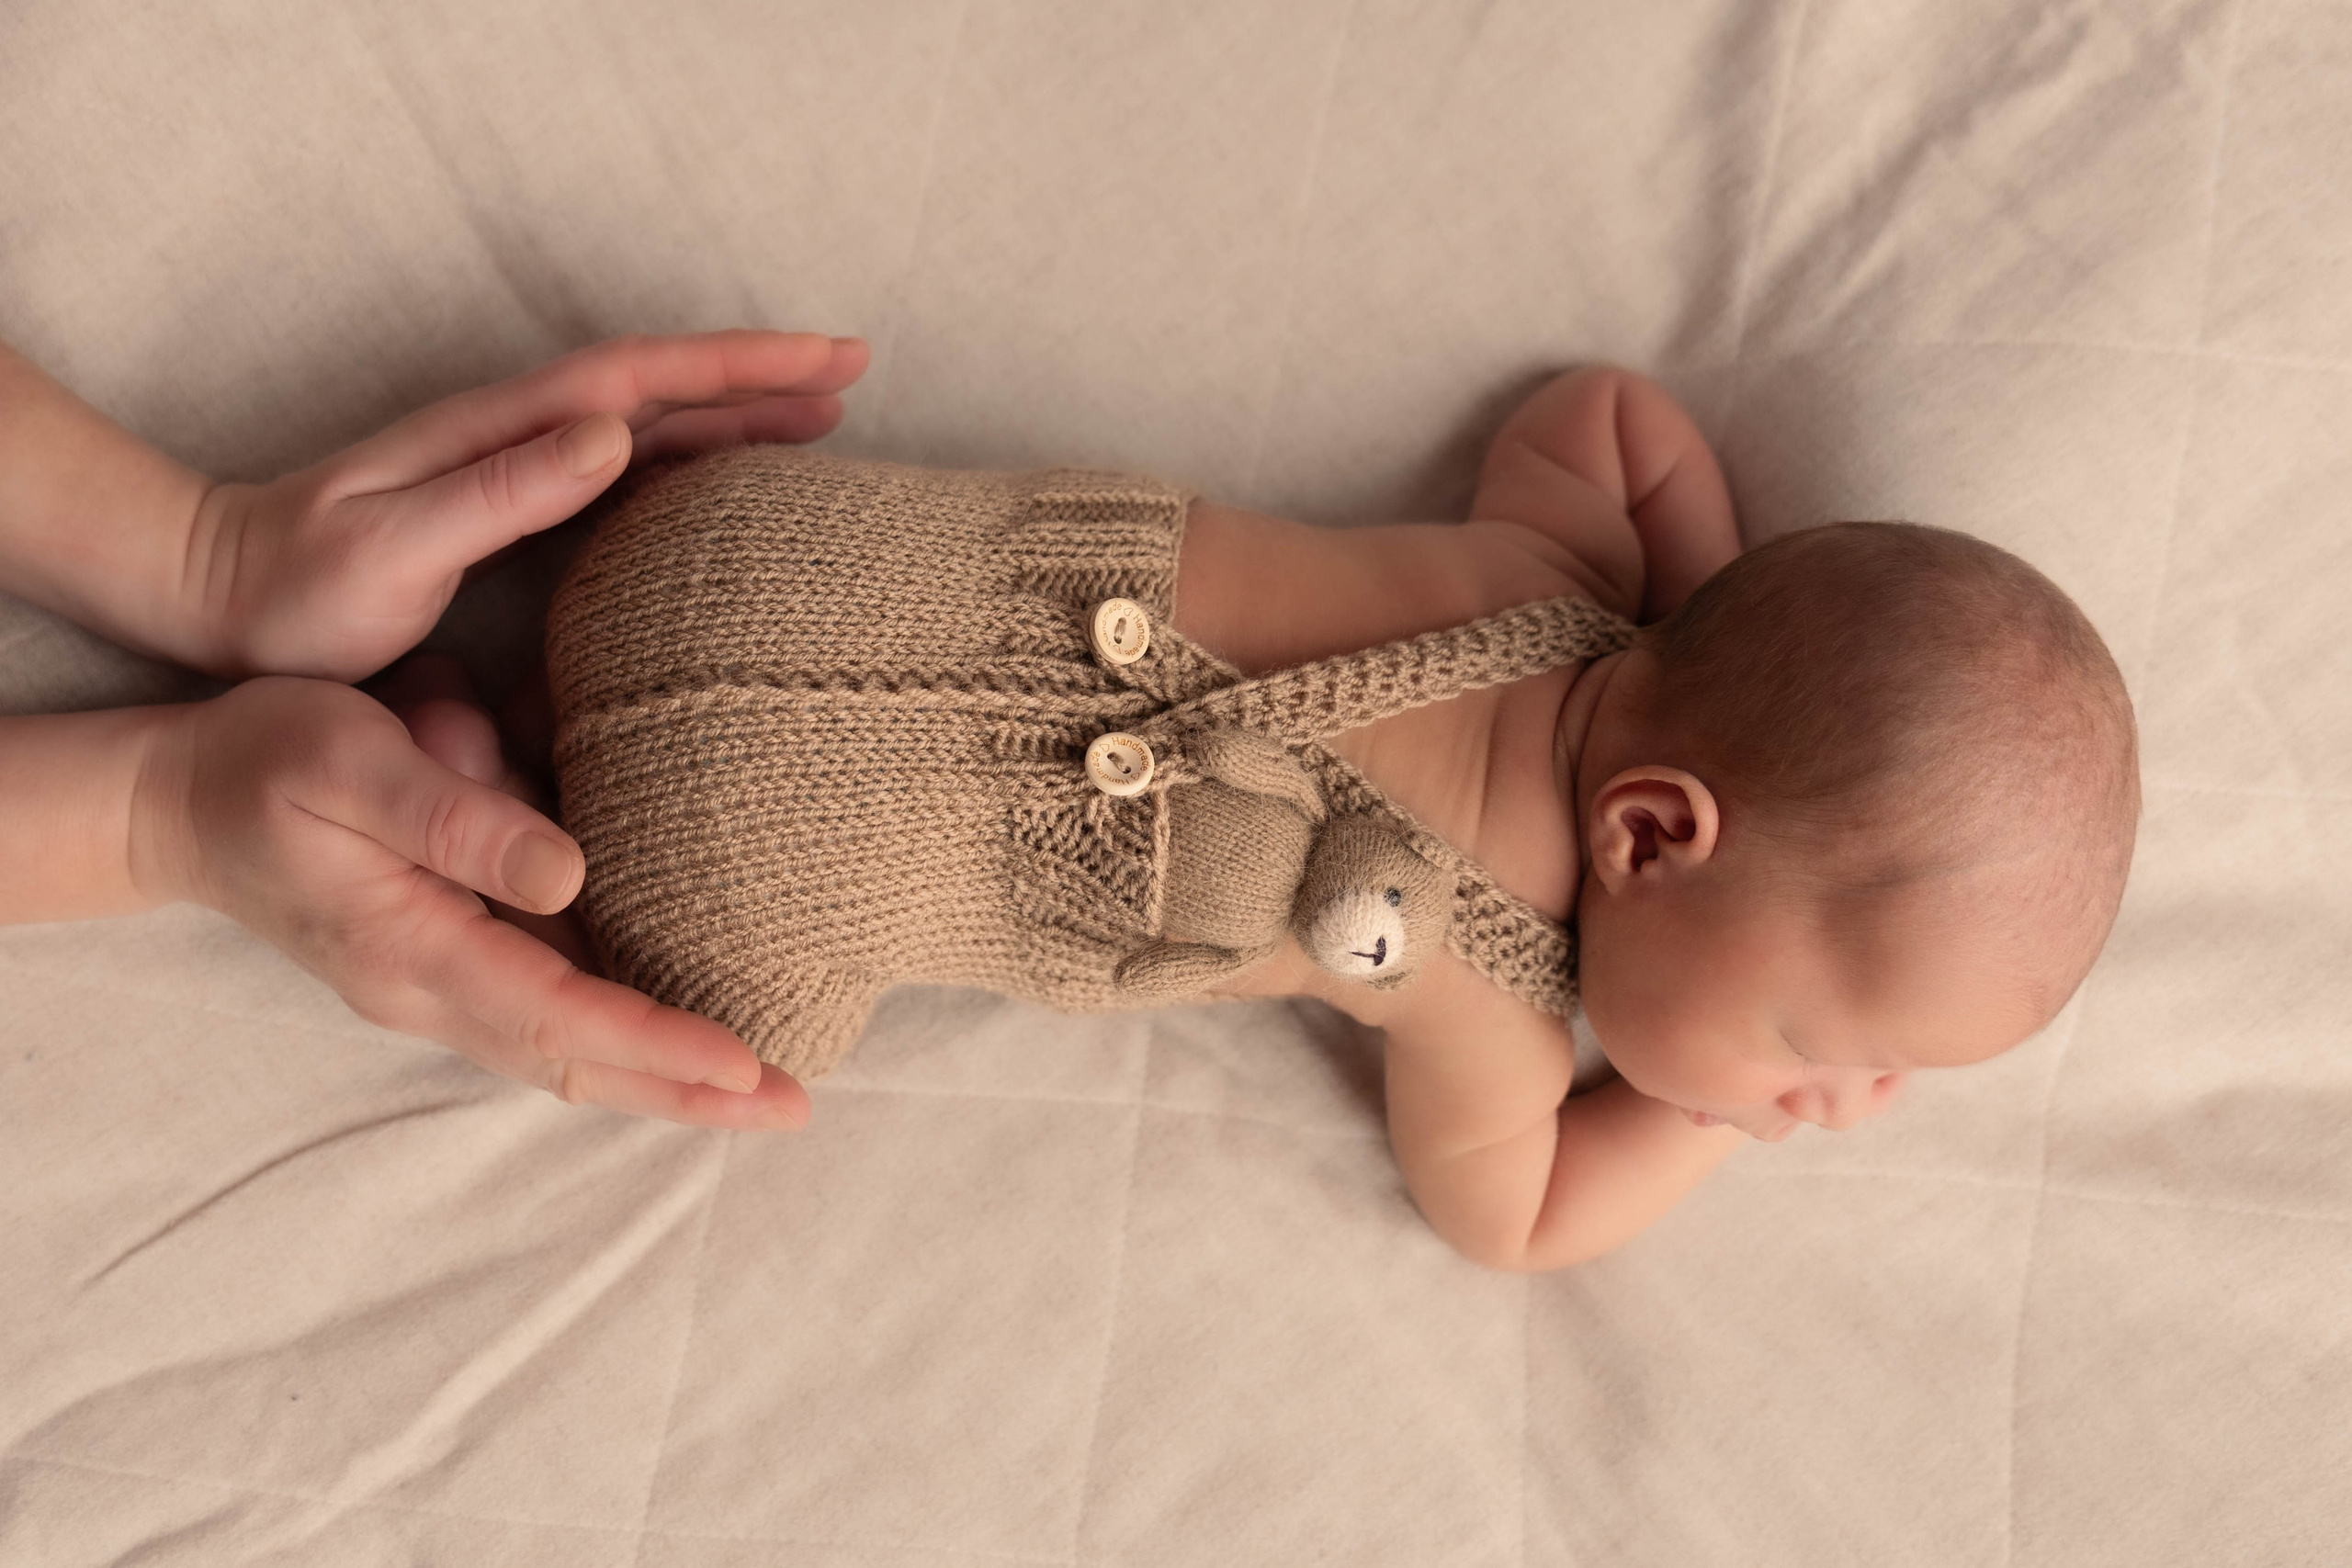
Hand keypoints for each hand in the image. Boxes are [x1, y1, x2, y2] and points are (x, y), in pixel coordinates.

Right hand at [133, 674, 810, 1128]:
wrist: (174, 801)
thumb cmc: (262, 762)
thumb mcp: (352, 763)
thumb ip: (457, 819)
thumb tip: (568, 873)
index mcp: (413, 950)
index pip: (561, 1017)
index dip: (659, 1045)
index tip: (748, 1065)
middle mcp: (432, 990)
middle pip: (578, 1063)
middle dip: (687, 1093)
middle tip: (794, 1107)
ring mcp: (437, 985)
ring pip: (568, 1051)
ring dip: (663, 1076)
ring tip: (763, 1089)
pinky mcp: (445, 960)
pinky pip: (550, 1016)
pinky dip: (620, 1037)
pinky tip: (681, 1030)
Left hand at [181, 330, 868, 680]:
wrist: (223, 599)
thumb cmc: (301, 588)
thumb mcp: (395, 546)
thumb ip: (502, 492)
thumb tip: (614, 435)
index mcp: (504, 430)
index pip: (646, 378)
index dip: (743, 366)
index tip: (830, 360)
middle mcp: (519, 433)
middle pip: (665, 386)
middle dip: (763, 375)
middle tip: (857, 372)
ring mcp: (518, 467)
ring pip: (654, 424)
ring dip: (738, 416)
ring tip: (821, 419)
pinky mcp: (514, 508)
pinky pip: (628, 473)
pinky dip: (692, 463)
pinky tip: (726, 485)